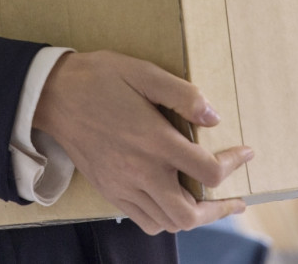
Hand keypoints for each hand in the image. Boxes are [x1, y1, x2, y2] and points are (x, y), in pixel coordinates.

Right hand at [34, 50, 251, 234]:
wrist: (53, 95)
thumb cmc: (99, 79)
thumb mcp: (143, 73)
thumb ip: (182, 95)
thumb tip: (214, 118)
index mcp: (154, 141)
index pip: (208, 171)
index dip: (233, 165)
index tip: (245, 153)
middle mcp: (140, 172)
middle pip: (189, 214)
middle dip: (219, 210)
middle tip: (236, 200)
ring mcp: (123, 186)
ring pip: (167, 223)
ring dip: (193, 216)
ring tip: (209, 203)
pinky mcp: (110, 191)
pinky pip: (144, 221)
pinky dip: (165, 219)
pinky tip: (172, 200)